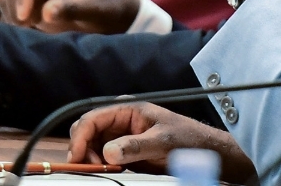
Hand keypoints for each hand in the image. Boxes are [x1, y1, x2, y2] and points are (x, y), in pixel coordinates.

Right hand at [1, 0, 140, 33]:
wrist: (115, 13)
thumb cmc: (109, 6)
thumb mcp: (95, 8)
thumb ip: (72, 8)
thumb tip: (45, 13)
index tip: (23, 18)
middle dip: (15, 5)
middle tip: (24, 27)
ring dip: (12, 12)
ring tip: (26, 29)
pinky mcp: (35, 2)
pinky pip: (13, 7)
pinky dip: (13, 19)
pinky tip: (23, 31)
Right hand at [68, 103, 255, 182]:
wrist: (203, 151)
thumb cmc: (187, 139)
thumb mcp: (162, 141)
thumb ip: (136, 146)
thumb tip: (108, 152)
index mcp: (127, 109)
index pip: (92, 118)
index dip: (80, 137)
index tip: (77, 157)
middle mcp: (119, 120)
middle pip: (86, 131)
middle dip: (82, 148)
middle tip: (89, 167)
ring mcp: (120, 136)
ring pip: (90, 145)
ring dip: (89, 158)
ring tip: (101, 170)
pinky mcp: (123, 152)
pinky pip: (101, 157)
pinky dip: (98, 165)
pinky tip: (107, 171)